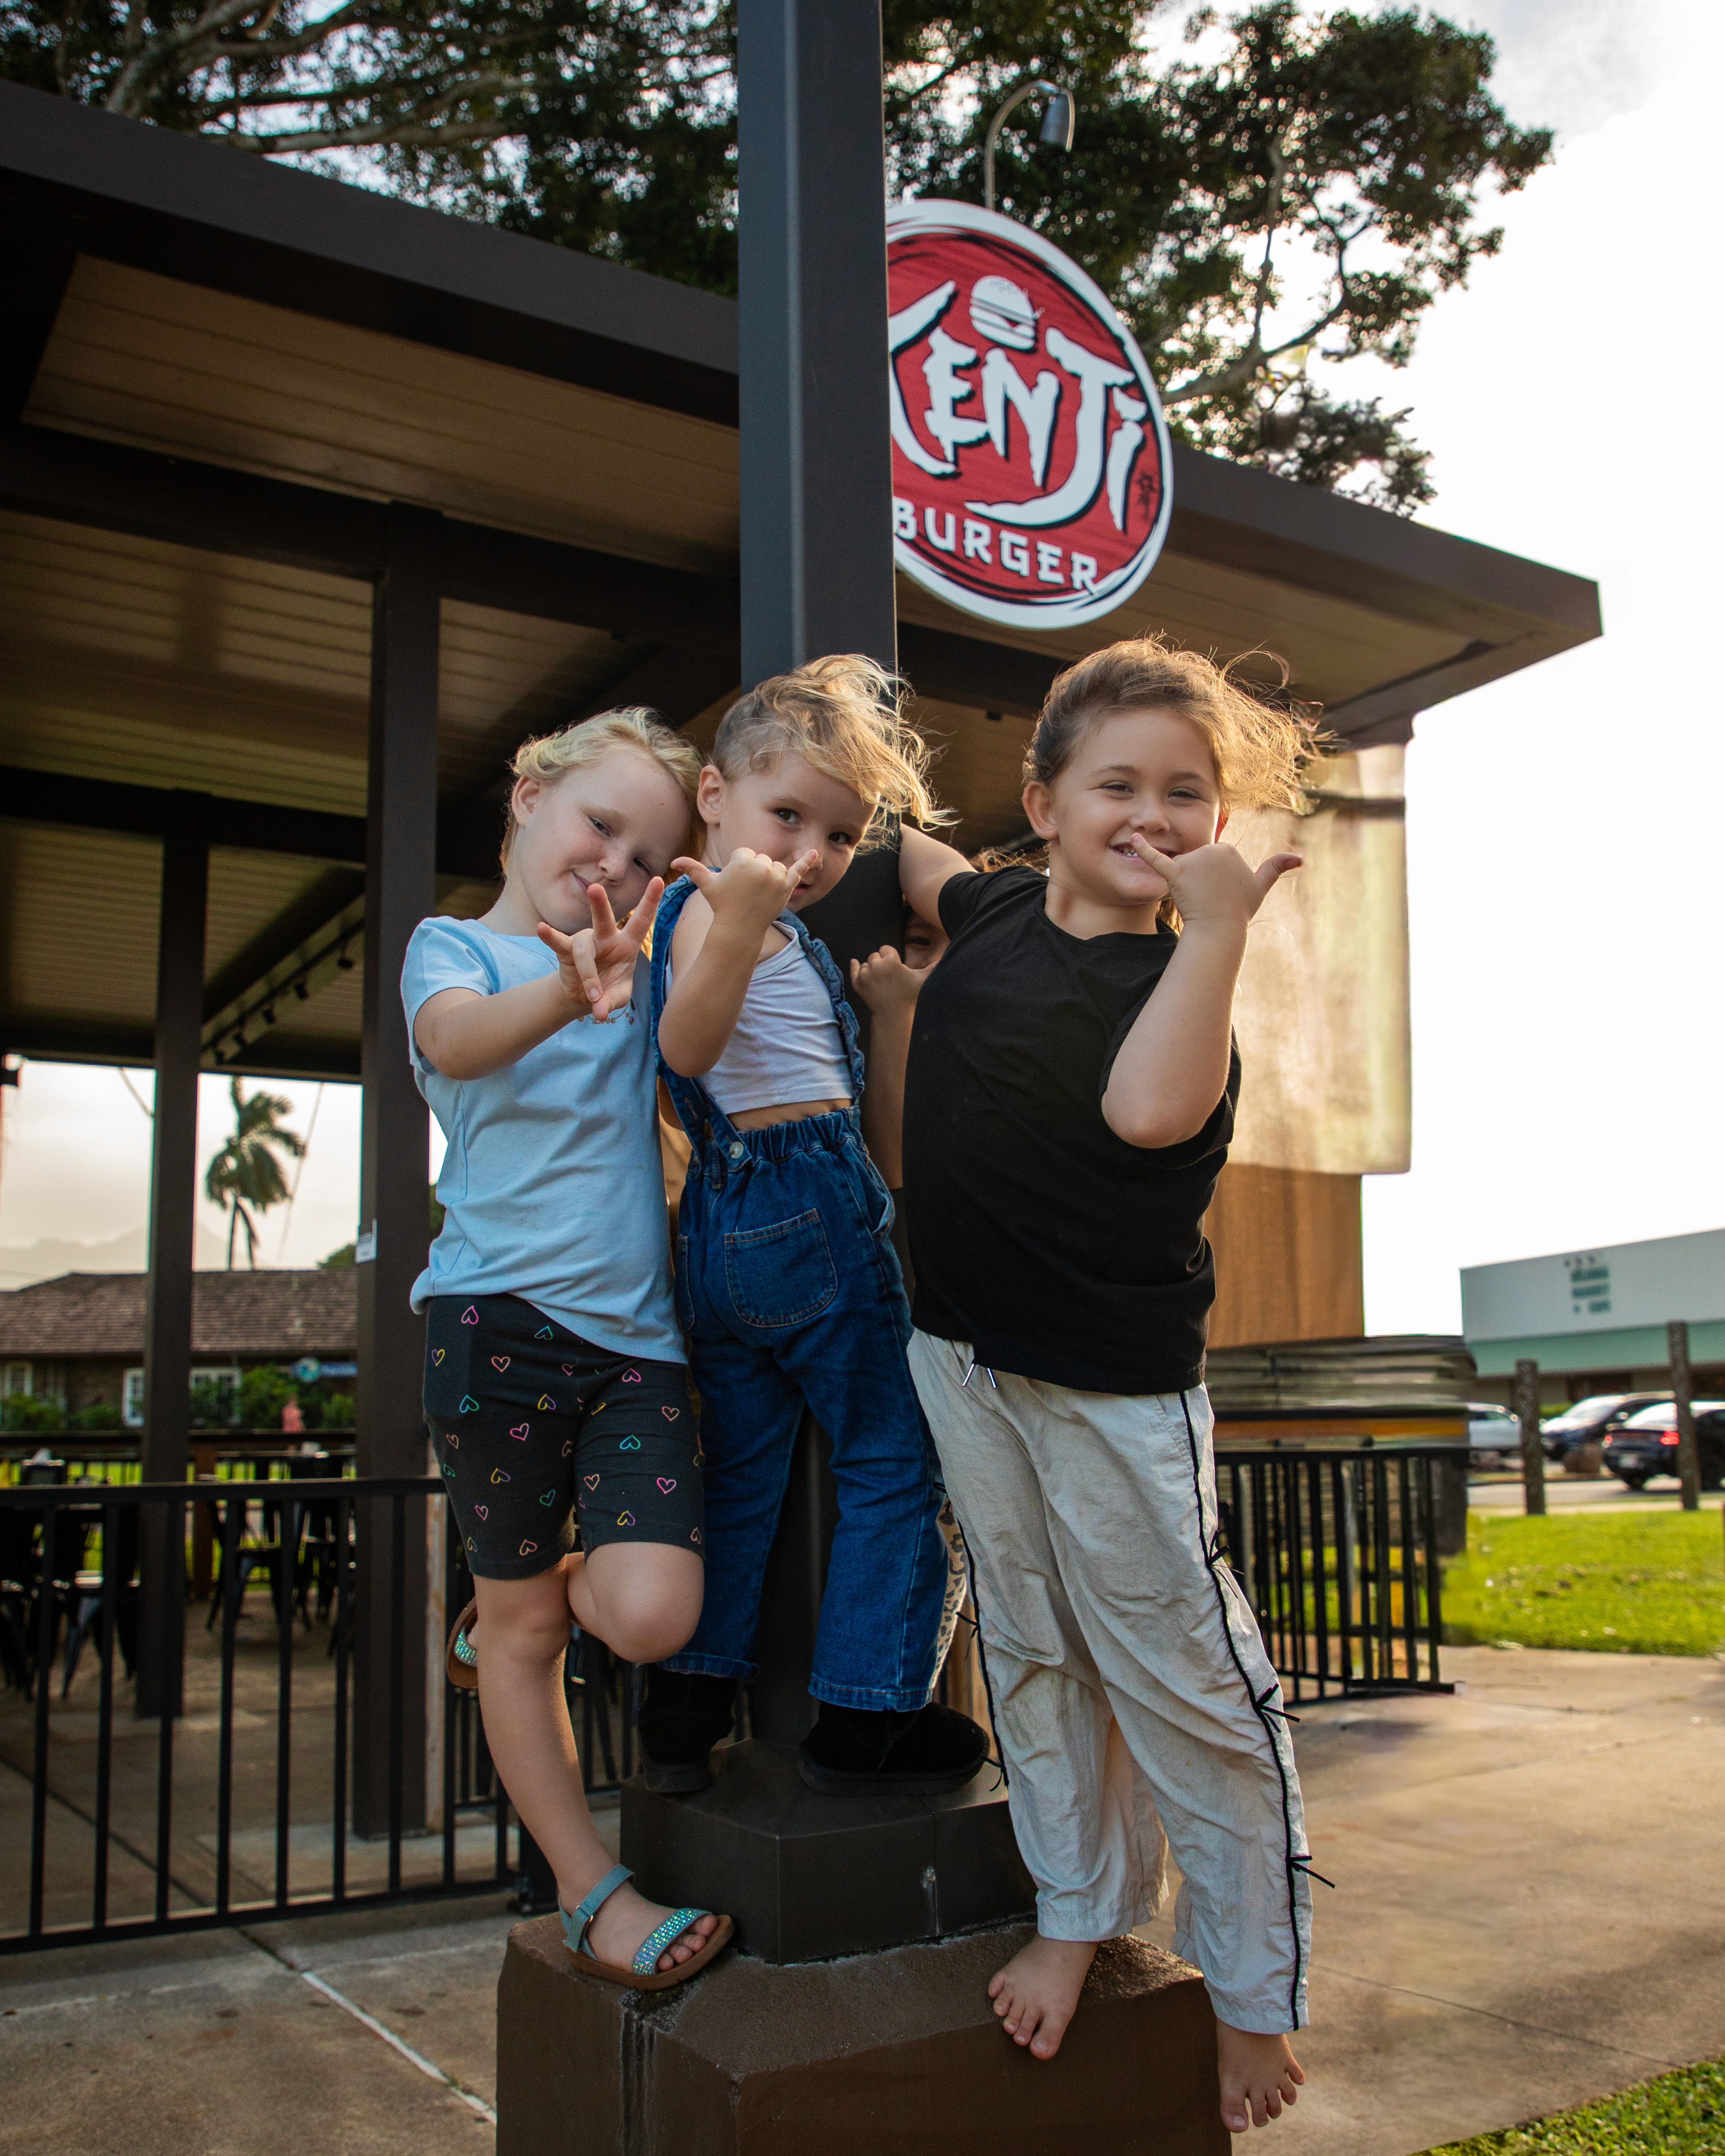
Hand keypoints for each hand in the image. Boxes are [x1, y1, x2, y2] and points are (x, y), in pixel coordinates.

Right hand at [538, 878, 661, 1022]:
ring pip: (584, 950)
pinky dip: (550, 937)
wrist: (585, 997)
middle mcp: (606, 938)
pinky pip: (559, 943)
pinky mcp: (567, 950)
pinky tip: (541, 928)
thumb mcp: (617, 997)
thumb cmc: (608, 990)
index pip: (641, 920)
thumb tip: (599, 1013)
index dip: (650, 901)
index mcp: (626, 944)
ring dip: (589, 976)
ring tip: (592, 997)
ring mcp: (586, 942)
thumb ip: (611, 1003)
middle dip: (599, 904)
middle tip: (595, 888)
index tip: (659, 879)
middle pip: (604, 919)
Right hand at [670, 848, 818, 939]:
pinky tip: (816, 853)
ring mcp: (777, 876)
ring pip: (775, 866)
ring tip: (759, 893)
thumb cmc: (722, 905)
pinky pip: (799, 870)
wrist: (739, 928)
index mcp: (743, 860)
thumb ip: (693, 869)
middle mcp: (762, 865)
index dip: (739, 868)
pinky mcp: (787, 886)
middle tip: (746, 892)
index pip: (745, 854)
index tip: (736, 885)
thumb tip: (674, 861)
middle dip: (754, 872)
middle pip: (761, 859)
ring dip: (770, 876)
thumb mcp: (707, 886)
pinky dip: (808, 861)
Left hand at [850, 946, 924, 1015]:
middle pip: (875, 956)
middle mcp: (875, 965)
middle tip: (887, 976)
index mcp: (890, 961)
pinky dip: (855, 966)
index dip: (890, 957)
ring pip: (865, 964)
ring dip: (871, 968)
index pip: (886, 949)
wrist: (893, 1015)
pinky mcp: (856, 983)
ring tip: (879, 980)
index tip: (894, 966)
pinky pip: (853, 970)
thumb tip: (942, 958)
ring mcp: (864, 975)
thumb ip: (931, 968)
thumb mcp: (922, 980)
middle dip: (880, 963)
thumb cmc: (909, 997)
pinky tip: (855, 962)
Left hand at [1125, 838, 1300, 927]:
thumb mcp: (1260, 886)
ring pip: (1182, 867)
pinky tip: (1133, 837)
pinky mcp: (1175, 873)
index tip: (1220, 890)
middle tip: (1208, 895)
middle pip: (1196, 859)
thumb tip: (1300, 858)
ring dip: (1185, 882)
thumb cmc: (1238, 908)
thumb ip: (1276, 868)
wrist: (1219, 927)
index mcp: (1227, 848)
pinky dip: (1143, 849)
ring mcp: (1192, 862)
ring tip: (1196, 896)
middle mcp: (1210, 850)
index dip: (1214, 876)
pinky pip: (1156, 859)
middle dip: (1199, 878)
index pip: (1212, 857)